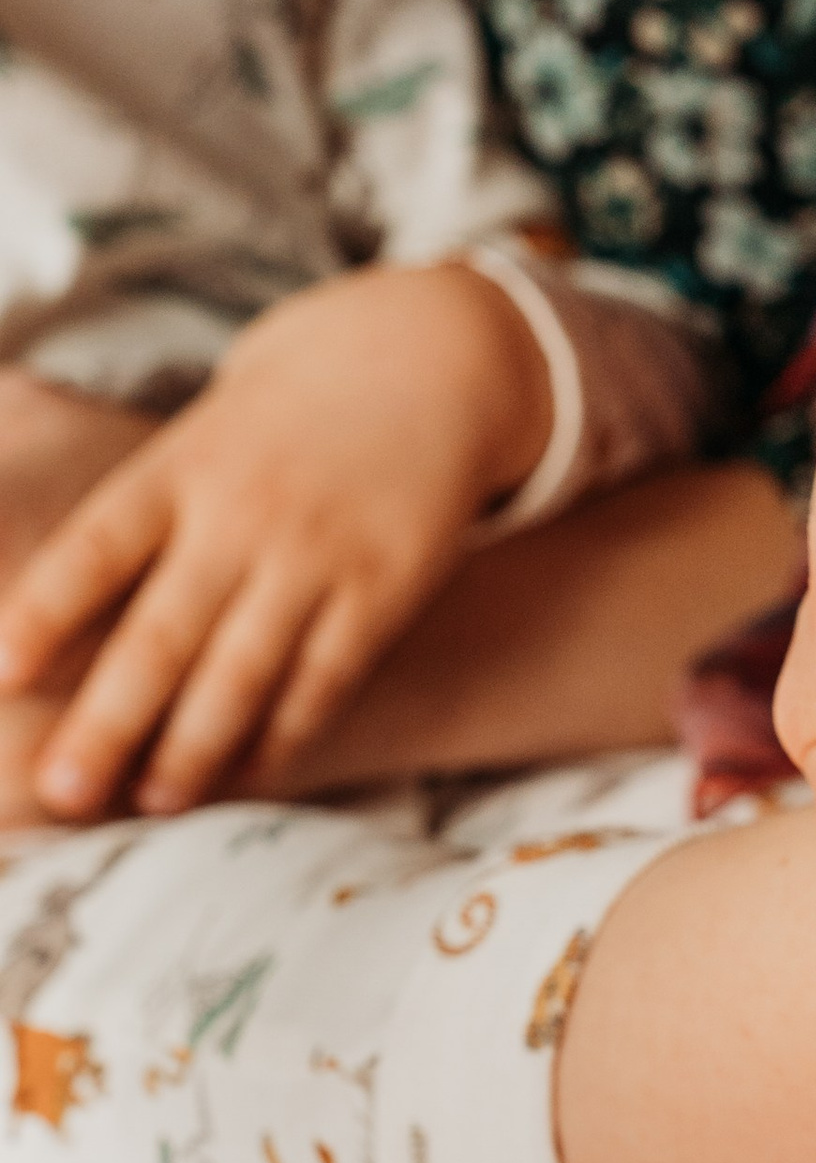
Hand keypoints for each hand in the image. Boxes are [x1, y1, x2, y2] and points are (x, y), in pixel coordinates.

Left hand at [0, 259, 553, 817]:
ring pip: (243, 671)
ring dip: (193, 748)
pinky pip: (324, 677)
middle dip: (108, 720)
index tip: (0, 675)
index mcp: (182, 467)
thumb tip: (49, 610)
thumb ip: (144, 516)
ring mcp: (317, 552)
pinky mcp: (384, 585)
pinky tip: (248, 772)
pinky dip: (283, 734)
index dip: (44, 614)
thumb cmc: (284, 417)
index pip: (96, 549)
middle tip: (62, 789)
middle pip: (163, 633)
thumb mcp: (201, 436)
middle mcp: (244, 512)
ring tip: (154, 802)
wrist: (427, 361)